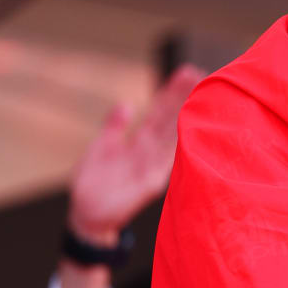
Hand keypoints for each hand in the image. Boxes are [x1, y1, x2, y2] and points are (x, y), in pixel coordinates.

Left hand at [67, 64, 203, 244]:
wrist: (87, 216)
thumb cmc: (96, 182)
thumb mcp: (102, 148)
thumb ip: (114, 126)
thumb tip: (126, 103)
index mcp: (139, 142)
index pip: (160, 112)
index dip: (171, 92)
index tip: (187, 71)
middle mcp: (149, 153)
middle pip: (170, 120)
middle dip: (183, 98)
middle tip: (200, 74)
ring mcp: (151, 168)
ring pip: (171, 138)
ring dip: (184, 119)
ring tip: (198, 97)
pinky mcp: (148, 186)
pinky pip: (165, 166)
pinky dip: (176, 151)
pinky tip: (187, 135)